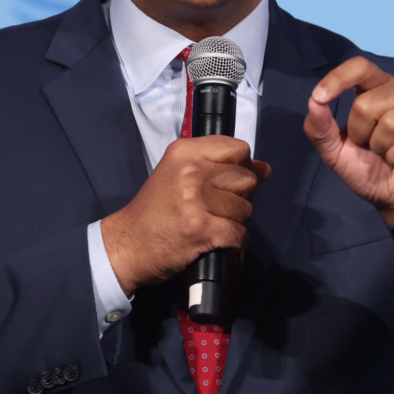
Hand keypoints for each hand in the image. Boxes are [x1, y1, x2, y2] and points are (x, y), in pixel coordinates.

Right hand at [101, 136, 270, 294]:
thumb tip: (265, 169)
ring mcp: (197, 200)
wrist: (128, 244)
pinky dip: (235, 242)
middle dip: (242, 197)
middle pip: (247, 178)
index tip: (231, 180)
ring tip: (218, 225)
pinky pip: (240, 233)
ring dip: (238, 222)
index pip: (238, 148)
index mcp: (185, 152)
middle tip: (222, 208)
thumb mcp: (179, 174)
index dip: (242, 167)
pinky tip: (220, 241)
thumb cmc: (154, 211)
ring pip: (246, 208)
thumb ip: (220, 166)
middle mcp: (191, 171)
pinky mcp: (201, 229)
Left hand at [303, 56, 393, 230]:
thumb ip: (321, 129)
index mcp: (379, 88)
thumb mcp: (337, 154)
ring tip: (393, 156)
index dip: (338, 78)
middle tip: (374, 149)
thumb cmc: (372, 172)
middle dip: (362, 136)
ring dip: (384, 149)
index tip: (319, 97)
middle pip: (367, 102)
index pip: (360, 67)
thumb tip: (313, 102)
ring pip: (392, 120)